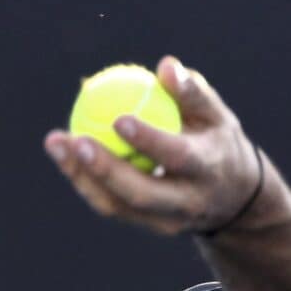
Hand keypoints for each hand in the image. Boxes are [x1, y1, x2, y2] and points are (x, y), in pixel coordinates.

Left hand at [43, 56, 261, 235]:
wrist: (234, 198)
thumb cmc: (219, 142)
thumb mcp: (217, 115)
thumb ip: (192, 92)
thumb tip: (165, 65)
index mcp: (209, 168)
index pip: (178, 157)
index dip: (148, 141)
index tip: (119, 118)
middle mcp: (189, 201)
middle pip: (142, 192)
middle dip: (105, 169)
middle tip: (76, 139)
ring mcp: (167, 220)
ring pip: (118, 205)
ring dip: (82, 175)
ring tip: (56, 142)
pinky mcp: (149, 225)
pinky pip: (111, 205)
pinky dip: (85, 180)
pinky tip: (66, 154)